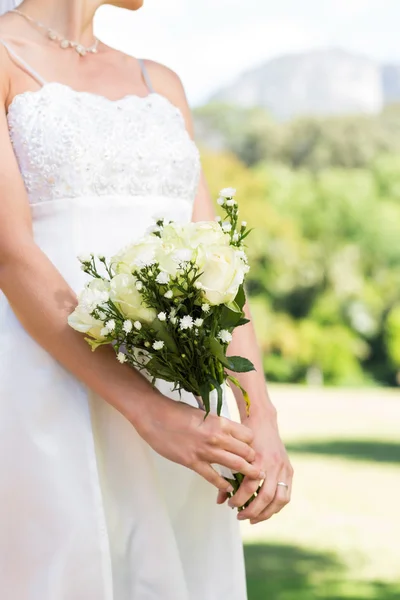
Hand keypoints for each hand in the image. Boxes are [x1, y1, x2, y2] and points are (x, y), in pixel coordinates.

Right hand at [136, 392, 263, 493]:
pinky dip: (223, 485)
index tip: (254, 450)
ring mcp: (205, 450)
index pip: (248, 435)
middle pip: (246, 452)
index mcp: (220, 421)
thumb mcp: (202, 413)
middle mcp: (216, 436)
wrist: (154, 415)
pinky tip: (227, 489)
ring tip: (254, 481)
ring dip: (246, 475)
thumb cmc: (176, 411)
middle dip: (254, 461)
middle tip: (259, 469)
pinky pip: (213, 477)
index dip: (252, 444)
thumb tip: (226, 431)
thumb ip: (215, 423)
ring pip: (235, 465)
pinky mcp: (192, 462)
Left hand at [221, 406, 292, 522]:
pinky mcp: (289, 469)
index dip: (239, 499)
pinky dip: (276, 506)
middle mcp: (273, 464)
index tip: (230, 504)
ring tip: (254, 518)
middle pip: (266, 496)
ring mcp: (284, 467)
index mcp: (258, 459)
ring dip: (266, 513)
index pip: (250, 486)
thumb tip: (219, 500)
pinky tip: (266, 510)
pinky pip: (286, 494)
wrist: (263, 421)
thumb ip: (227, 475)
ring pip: (280, 499)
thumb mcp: (234, 452)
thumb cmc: (245, 437)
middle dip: (252, 511)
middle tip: (240, 516)